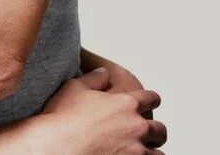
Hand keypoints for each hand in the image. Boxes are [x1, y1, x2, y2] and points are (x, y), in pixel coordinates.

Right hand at [38, 67, 166, 152]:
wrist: (61, 146)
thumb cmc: (65, 117)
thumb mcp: (74, 88)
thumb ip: (94, 78)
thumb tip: (103, 72)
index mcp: (126, 104)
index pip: (150, 98)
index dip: (150, 100)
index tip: (149, 102)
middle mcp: (137, 126)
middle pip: (159, 128)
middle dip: (154, 130)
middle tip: (147, 131)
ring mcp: (137, 150)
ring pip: (157, 152)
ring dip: (151, 150)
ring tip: (142, 151)